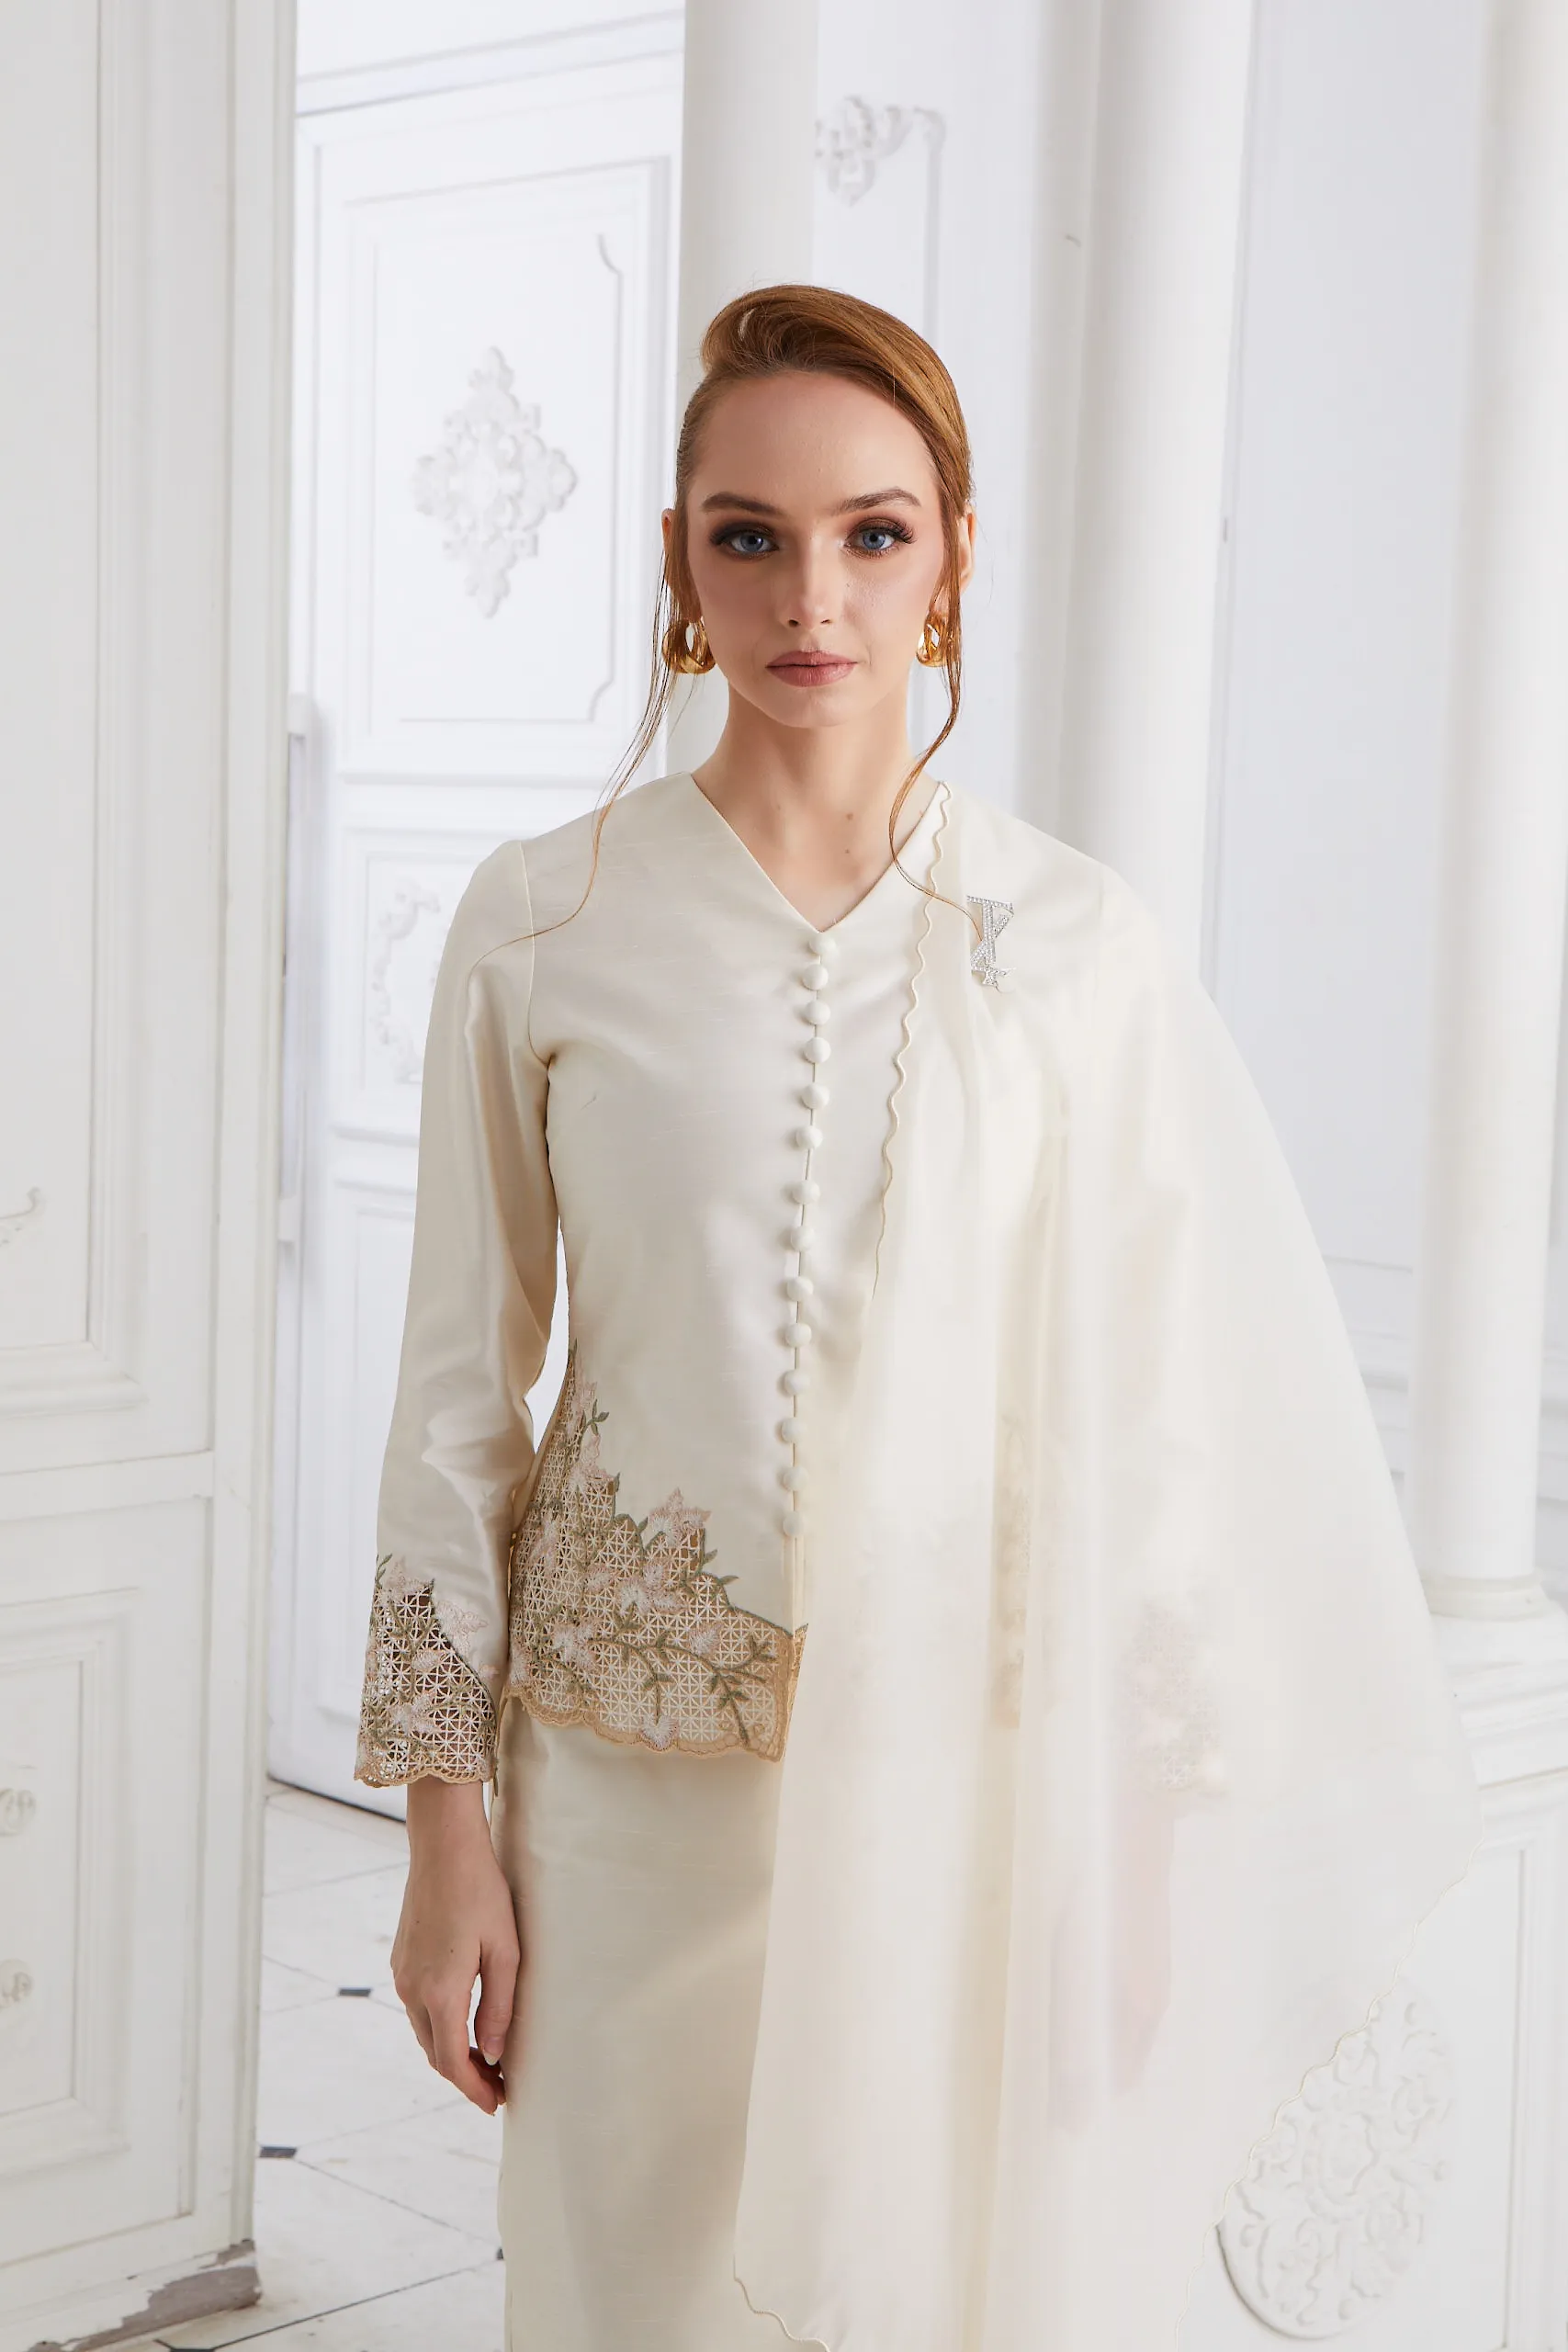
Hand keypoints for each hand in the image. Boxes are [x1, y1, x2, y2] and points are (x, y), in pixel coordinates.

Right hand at [391, 1777, 520, 2113]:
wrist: (444, 1847)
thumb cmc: (483, 1893)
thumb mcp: (505, 1951)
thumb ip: (499, 2007)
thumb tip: (493, 2055)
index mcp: (440, 1992)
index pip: (452, 2061)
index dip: (474, 2089)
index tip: (497, 2104)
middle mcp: (412, 1989)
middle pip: (435, 2053)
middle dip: (465, 2076)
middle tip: (499, 2088)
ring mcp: (402, 1975)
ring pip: (424, 2033)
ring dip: (451, 2053)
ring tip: (486, 2061)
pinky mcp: (401, 1961)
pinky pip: (418, 2009)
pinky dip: (440, 2028)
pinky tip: (464, 2024)